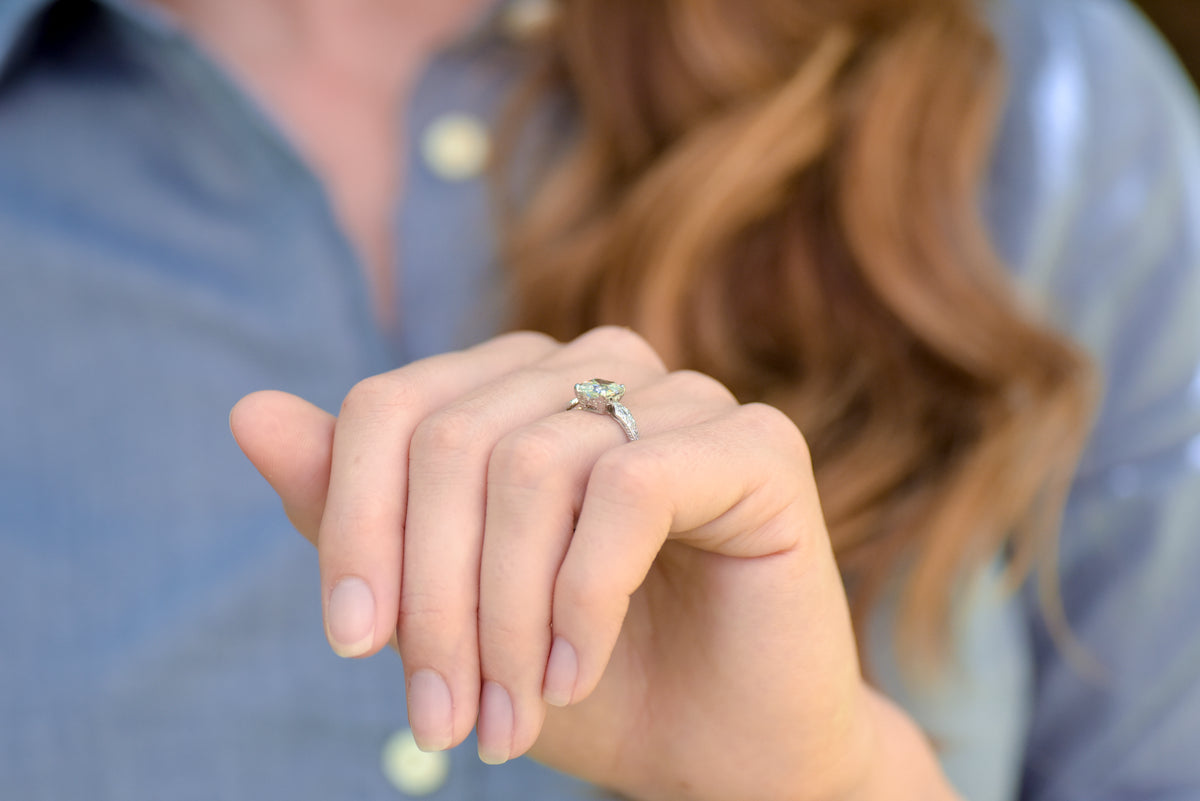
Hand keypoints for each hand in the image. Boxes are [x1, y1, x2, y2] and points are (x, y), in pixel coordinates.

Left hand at [230, 327, 905, 800]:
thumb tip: (248, 411)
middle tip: (442, 723)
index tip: (351, 644)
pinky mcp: (755, 443)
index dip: (354, 523)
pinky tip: (578, 670)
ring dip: (505, 618)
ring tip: (508, 719)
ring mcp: (682, 395)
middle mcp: (596, 368)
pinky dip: (583, 598)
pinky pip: (629, 488)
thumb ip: (352, 513)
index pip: (391, 406)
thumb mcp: (442, 608)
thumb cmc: (582, 678)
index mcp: (518, 388)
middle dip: (434, 601)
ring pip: (533, 466)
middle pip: (453, 440)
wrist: (722, 750)